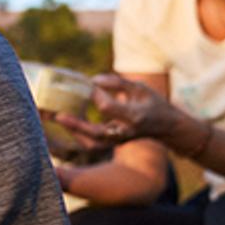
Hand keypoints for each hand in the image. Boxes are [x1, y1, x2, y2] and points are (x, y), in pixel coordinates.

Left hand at [56, 74, 176, 149]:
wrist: (165, 127)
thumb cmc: (152, 103)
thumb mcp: (140, 88)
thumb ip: (118, 83)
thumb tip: (92, 80)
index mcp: (134, 116)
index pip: (108, 108)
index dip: (95, 96)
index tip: (87, 85)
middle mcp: (125, 132)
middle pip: (96, 133)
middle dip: (76, 125)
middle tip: (58, 116)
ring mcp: (119, 140)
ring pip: (92, 144)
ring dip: (74, 133)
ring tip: (59, 119)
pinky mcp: (113, 144)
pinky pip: (92, 144)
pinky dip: (78, 135)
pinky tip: (68, 122)